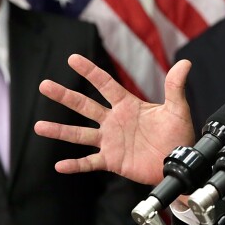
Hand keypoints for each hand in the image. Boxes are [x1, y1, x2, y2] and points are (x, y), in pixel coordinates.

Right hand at [34, 55, 194, 184]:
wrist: (177, 162)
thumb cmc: (178, 135)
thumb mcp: (178, 109)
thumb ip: (175, 87)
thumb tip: (185, 63)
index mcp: (127, 106)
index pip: (105, 84)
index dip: (90, 71)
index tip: (73, 59)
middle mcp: (114, 121)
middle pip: (84, 106)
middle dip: (64, 96)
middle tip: (44, 85)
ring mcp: (110, 141)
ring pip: (80, 134)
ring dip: (60, 130)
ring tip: (38, 125)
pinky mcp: (112, 160)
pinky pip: (89, 162)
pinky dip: (75, 165)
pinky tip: (59, 165)